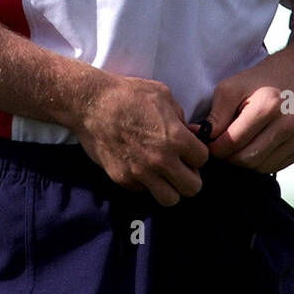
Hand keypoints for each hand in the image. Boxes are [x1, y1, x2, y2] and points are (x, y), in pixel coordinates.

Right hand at [72, 70, 207, 205]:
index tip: (189, 150)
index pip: (203, 160)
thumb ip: (180, 117)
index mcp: (175, 138)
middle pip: (192, 188)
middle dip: (190, 177)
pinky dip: (147, 185)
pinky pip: (144, 192)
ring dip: (171, 188)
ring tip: (164, 175)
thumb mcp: (162, 96)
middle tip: (180, 167)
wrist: (90, 104)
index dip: (197, 154)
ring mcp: (141, 173)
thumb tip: (188, 132)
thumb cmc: (127, 94)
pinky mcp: (123, 179)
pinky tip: (142, 169)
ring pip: (170, 199)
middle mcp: (161, 160)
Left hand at [196, 56, 293, 172]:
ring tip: (239, 142)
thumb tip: (199, 136)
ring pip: (259, 167)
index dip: (215, 147)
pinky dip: (259, 161)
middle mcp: (288, 123)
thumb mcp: (231, 88)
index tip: (207, 142)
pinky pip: (273, 167)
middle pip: (246, 159)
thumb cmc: (258, 82)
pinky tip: (256, 144)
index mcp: (268, 106)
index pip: (233, 142)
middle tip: (221, 145)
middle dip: (228, 156)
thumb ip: (215, 115)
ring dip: (243, 160)